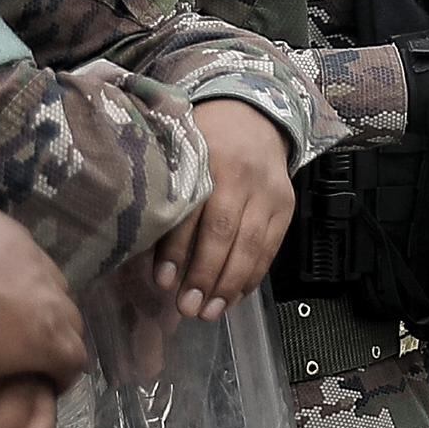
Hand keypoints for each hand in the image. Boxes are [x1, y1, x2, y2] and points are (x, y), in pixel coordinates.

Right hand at [0, 200, 86, 427]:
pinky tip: (42, 389)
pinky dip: (55, 377)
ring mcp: (44, 298)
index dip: (1, 283)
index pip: (9, 258)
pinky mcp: (50, 340)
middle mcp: (27, 256)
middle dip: (28, 313)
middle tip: (11, 339)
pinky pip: (66, 360)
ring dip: (42, 348)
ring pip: (59, 324)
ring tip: (28, 372)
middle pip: (41, 288)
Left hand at [154, 97, 298, 318]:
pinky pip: (271, 247)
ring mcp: (268, 191)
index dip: (175, 250)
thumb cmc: (204, 140)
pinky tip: (235, 296)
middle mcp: (239, 175)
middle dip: (205, 275)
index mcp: (205, 159)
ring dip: (230, 284)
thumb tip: (142, 250)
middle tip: (188, 308)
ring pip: (250, 244)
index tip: (162, 282)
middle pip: (223, 233)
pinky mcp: (286, 205)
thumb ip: (168, 193)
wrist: (254, 115)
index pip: (190, 212)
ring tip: (211, 312)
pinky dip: (253, 275)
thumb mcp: (181, 153)